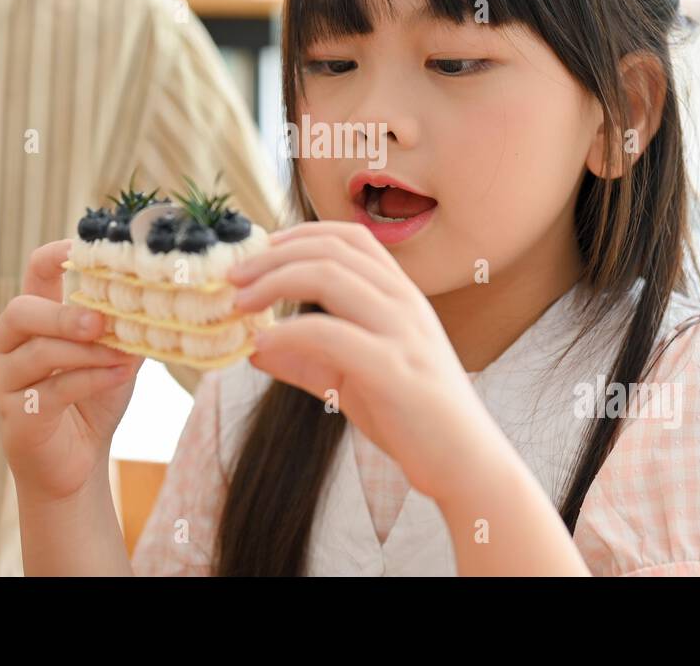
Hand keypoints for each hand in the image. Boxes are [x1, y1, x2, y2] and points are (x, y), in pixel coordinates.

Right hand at [0, 240, 144, 505]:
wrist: (78, 462)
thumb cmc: (94, 398)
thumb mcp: (114, 355)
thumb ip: (125, 326)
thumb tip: (162, 297)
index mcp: (35, 318)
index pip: (34, 272)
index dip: (55, 253)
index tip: (83, 246)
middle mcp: (11, 344)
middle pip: (20, 311)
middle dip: (61, 313)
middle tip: (98, 319)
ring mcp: (9, 381)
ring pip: (37, 352)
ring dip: (84, 351)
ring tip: (121, 354)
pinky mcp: (19, 416)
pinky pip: (51, 391)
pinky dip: (90, 380)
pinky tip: (119, 376)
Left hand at [227, 221, 502, 503]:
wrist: (466, 463)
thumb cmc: (413, 417)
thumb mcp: (352, 379)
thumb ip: (306, 360)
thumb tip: (254, 348)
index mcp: (401, 296)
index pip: (350, 237)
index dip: (299, 235)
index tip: (258, 251)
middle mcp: (404, 302)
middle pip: (331, 250)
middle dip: (273, 256)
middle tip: (233, 276)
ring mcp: (402, 332)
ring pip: (329, 277)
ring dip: (274, 282)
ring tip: (240, 304)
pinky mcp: (393, 369)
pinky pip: (331, 334)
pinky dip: (289, 333)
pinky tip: (262, 346)